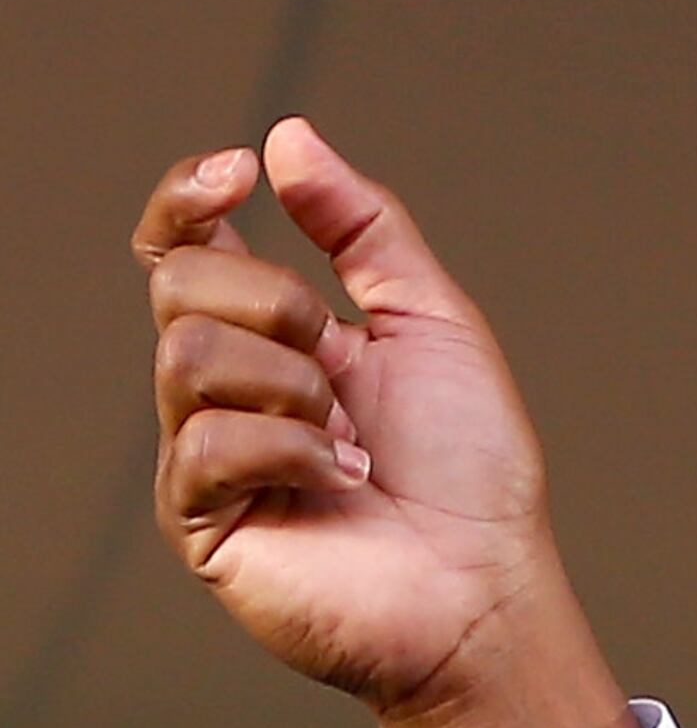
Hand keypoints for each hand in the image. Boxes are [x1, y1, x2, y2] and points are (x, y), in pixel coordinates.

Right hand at [136, 121, 638, 727]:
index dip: (187, 196)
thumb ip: (364, 226)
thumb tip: (287, 137)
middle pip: (178, 282)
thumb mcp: (432, 320)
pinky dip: (286, 449)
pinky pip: (206, 442)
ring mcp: (206, 458)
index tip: (240, 173)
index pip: (179, 243)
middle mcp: (225, 392)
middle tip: (343, 367)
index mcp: (268, 337)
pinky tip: (336, 483)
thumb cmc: (471, 476)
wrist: (488, 590)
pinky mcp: (201, 524)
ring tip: (348, 440)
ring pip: (186, 352)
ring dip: (289, 383)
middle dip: (275, 303)